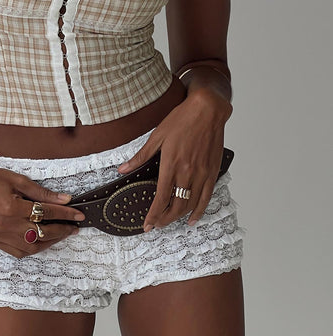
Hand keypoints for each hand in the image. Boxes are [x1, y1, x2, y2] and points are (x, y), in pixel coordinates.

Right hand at [0, 157, 86, 257]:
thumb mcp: (19, 180)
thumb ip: (42, 193)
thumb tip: (64, 200)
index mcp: (12, 208)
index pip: (46, 213)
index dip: (65, 214)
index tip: (78, 215)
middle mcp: (6, 225)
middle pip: (42, 233)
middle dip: (62, 230)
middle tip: (74, 227)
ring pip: (31, 247)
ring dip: (49, 242)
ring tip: (61, 234)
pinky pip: (18, 252)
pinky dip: (33, 248)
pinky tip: (41, 241)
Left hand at [116, 91, 231, 229]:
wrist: (207, 110)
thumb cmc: (182, 119)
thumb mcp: (157, 136)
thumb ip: (140, 156)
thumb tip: (123, 169)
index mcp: (171, 164)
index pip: (161, 198)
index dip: (153, 214)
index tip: (147, 225)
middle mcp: (187, 172)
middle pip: (176, 206)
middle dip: (164, 219)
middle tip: (156, 225)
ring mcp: (202, 173)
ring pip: (190, 204)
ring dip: (179, 217)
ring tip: (169, 222)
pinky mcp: (212, 172)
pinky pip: (206, 197)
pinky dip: (199, 211)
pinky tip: (192, 218)